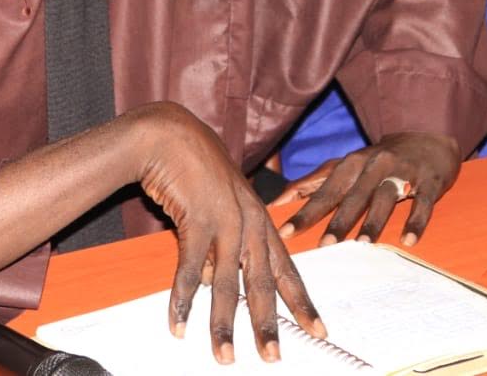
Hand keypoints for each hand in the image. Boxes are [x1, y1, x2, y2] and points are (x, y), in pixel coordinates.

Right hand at [137, 102, 323, 363]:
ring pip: (228, 285)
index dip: (301, 301)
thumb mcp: (220, 202)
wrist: (168, 133)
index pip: (286, 269)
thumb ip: (224, 240)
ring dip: (224, 325)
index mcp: (259, 219)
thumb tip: (217, 280)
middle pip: (262, 284)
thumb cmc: (193, 164)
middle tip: (274, 358)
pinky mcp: (197, 220)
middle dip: (268, 325)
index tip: (318, 330)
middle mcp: (249, 223)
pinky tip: (179, 325)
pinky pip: (191, 271)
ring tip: (225, 355)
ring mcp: (225, 221)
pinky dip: (184, 301)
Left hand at [270, 132, 460, 246]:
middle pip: (353, 197)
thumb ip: (311, 183)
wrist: (425, 137)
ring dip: (374, 221)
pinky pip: (422, 203)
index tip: (286, 232)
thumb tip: (276, 201)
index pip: (324, 193)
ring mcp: (403, 173)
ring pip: (385, 199)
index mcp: (350, 165)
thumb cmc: (376, 160)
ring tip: (363, 244)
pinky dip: (416, 221)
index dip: (305, 213)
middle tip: (325, 244)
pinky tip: (408, 241)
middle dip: (339, 220)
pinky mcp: (429, 182)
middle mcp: (374, 167)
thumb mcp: (344, 166)